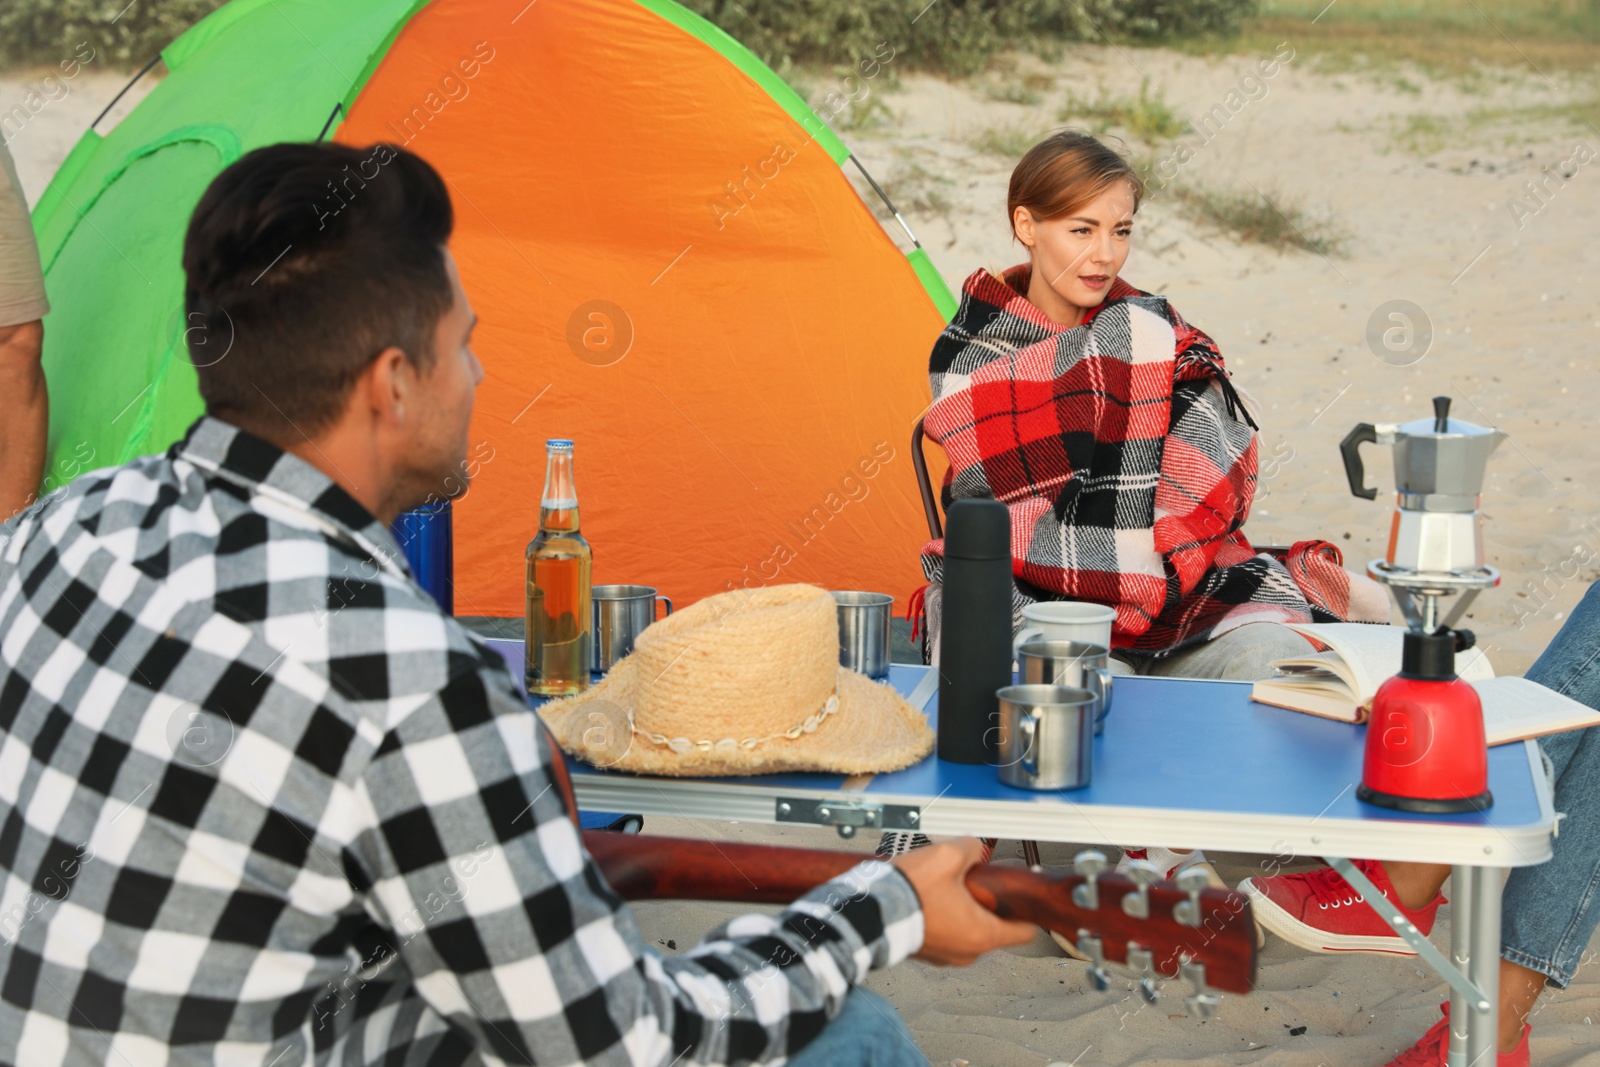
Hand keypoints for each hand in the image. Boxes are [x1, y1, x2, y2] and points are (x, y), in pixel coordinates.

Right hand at [894, 838, 1034, 965]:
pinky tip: (930, 899)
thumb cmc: (910, 891)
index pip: (1024, 932)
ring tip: (945, 888)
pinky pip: (947, 935)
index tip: (1017, 897)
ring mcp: (947, 956)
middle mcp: (967, 952)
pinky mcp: (928, 953)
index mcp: (982, 934)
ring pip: (968, 931)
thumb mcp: (948, 855)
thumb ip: (971, 848)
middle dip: (986, 904)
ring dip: (962, 911)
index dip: (1024, 910)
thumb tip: (973, 849)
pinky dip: (943, 919)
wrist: (871, 911)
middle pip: (993, 927)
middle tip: (972, 883)